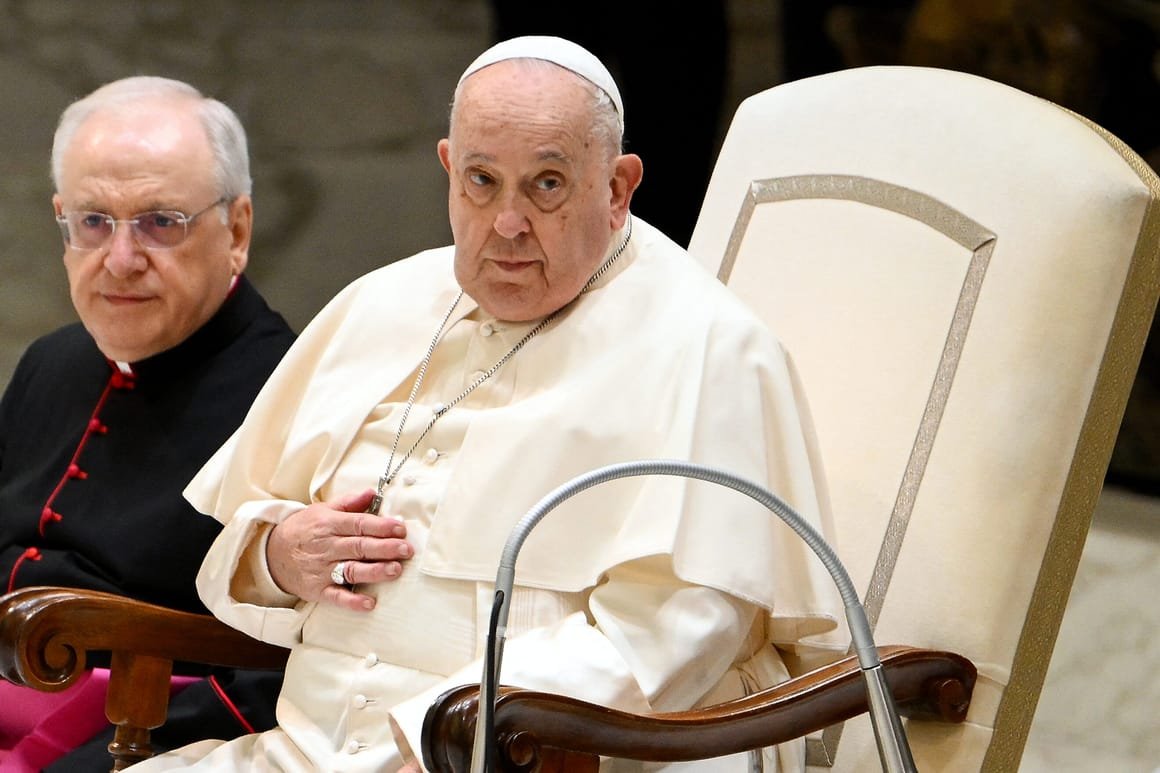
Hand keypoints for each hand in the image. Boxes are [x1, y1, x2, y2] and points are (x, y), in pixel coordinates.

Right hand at [266, 488, 410, 610]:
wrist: (272, 553)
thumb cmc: (305, 529)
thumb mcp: (323, 510)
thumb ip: (350, 502)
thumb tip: (373, 492)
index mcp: (329, 525)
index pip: (359, 524)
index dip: (381, 526)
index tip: (400, 528)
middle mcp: (326, 547)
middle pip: (359, 547)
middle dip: (385, 548)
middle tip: (406, 549)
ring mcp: (322, 570)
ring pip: (351, 570)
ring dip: (374, 572)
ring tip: (395, 570)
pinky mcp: (317, 590)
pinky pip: (336, 597)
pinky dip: (352, 602)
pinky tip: (369, 604)